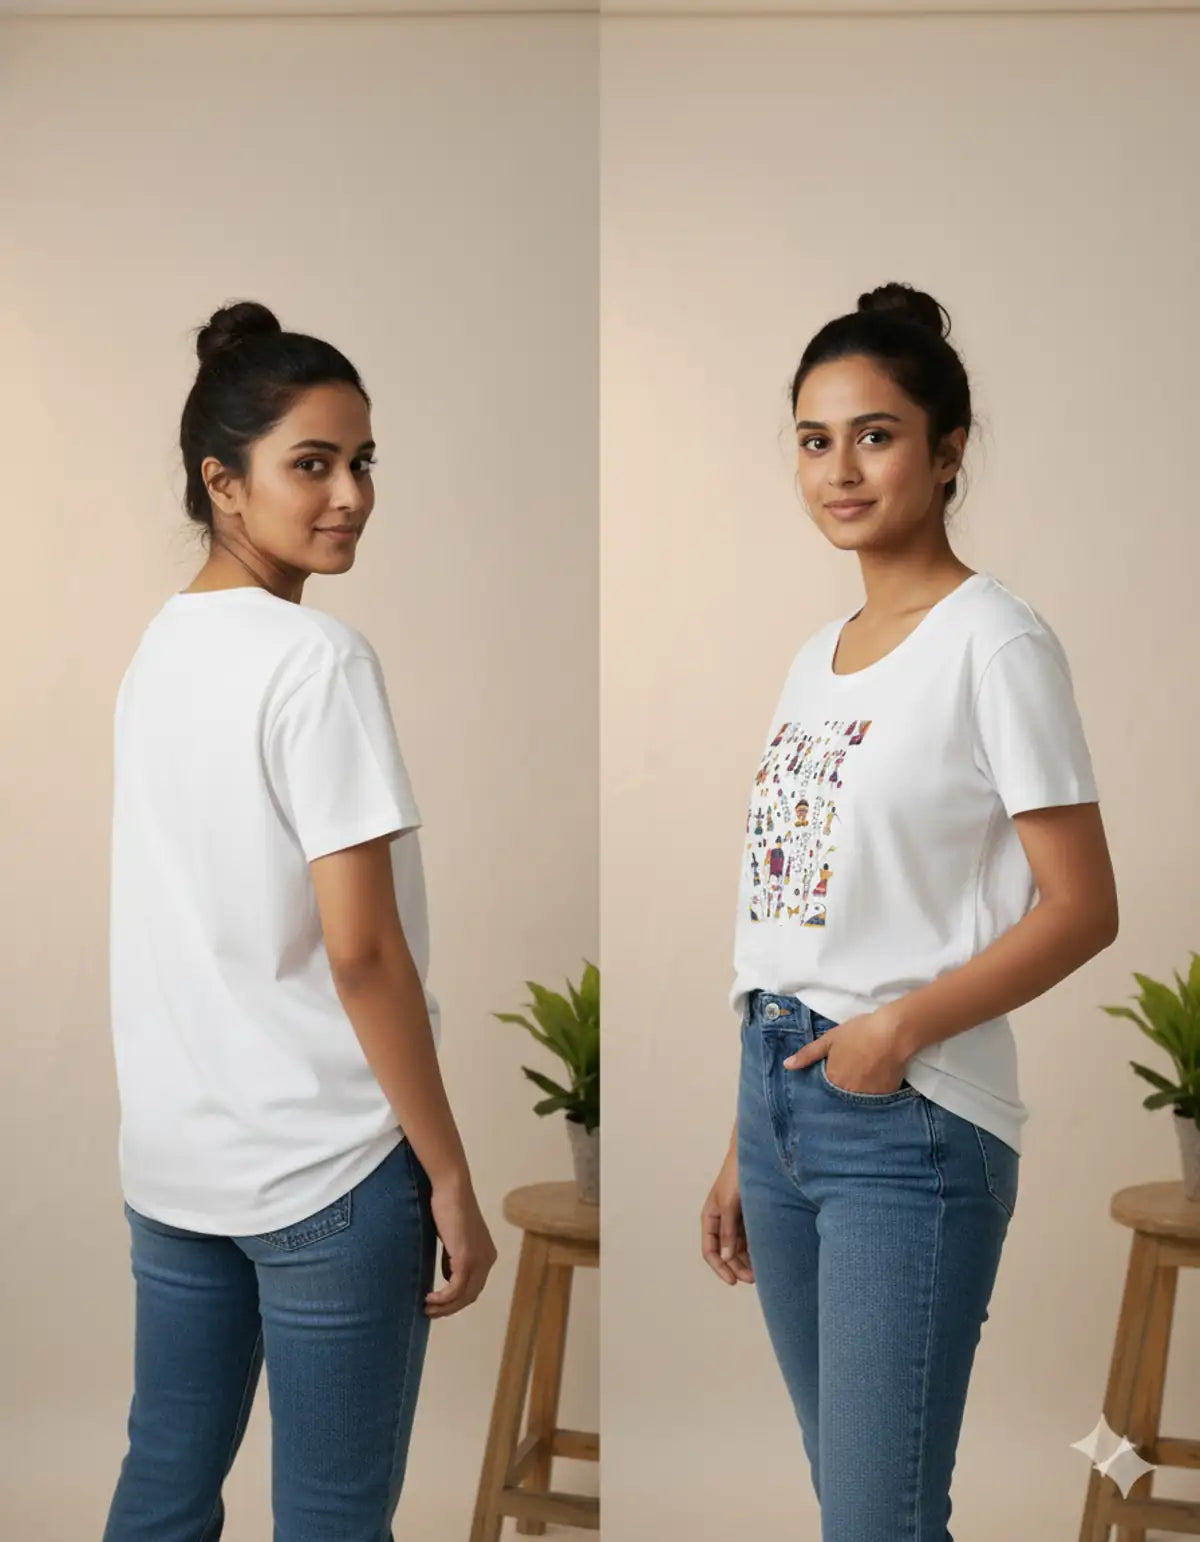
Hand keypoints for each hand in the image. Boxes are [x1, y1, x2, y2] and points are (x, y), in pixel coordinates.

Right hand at [426, 1177, 497, 1317]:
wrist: (451, 1188)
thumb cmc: (448, 1207)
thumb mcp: (452, 1238)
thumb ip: (452, 1258)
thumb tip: (446, 1278)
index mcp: (487, 1255)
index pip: (474, 1287)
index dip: (457, 1300)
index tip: (438, 1305)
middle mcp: (488, 1259)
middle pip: (470, 1296)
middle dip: (450, 1308)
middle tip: (430, 1312)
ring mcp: (479, 1260)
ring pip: (463, 1296)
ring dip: (444, 1307)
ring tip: (426, 1309)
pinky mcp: (466, 1259)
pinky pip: (455, 1289)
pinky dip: (442, 1299)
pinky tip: (429, 1298)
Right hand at [701, 1145, 753, 1285]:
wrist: (755, 1154)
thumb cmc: (736, 1175)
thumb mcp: (729, 1204)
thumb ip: (728, 1231)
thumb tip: (727, 1257)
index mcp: (710, 1217)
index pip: (710, 1250)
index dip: (719, 1267)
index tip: (733, 1281)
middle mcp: (722, 1221)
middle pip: (726, 1252)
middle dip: (737, 1267)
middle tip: (753, 1279)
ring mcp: (737, 1219)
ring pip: (739, 1248)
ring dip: (747, 1261)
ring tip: (761, 1272)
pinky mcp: (751, 1215)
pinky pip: (751, 1238)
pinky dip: (755, 1249)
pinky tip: (765, 1257)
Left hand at [783, 1006, 908, 1094]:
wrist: (892, 1033)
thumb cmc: (858, 1033)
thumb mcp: (829, 1040)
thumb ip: (808, 1055)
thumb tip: (787, 1065)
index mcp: (833, 1080)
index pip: (824, 1091)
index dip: (827, 1084)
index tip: (831, 1078)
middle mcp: (849, 1094)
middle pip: (841, 1096)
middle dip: (842, 1089)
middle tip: (850, 1073)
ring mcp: (869, 1097)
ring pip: (858, 1099)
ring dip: (857, 1091)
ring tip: (863, 1075)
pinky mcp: (886, 1095)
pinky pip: (875, 1099)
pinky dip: (873, 1091)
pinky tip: (876, 1078)